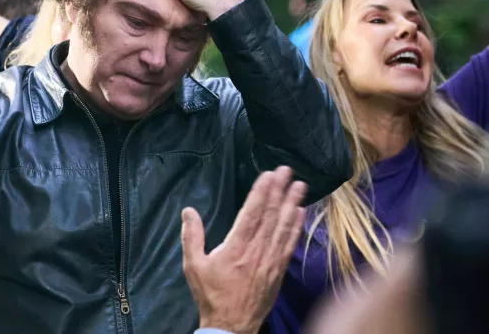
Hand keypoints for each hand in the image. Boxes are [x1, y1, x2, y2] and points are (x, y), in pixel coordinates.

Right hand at [182, 166, 306, 333]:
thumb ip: (191, 236)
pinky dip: (296, 227)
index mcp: (236, 248)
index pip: (251, 214)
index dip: (261, 193)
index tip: (268, 175)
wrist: (231, 325)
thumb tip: (188, 210)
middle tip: (287, 171)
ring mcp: (271, 261)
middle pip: (271, 216)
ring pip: (284, 227)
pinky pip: (289, 244)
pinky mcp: (278, 270)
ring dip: (292, 204)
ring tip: (300, 186)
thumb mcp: (193, 265)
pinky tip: (300, 213)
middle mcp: (257, 251)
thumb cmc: (210, 294)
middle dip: (280, 191)